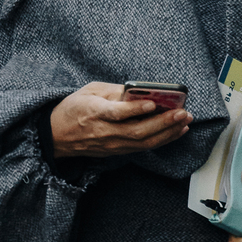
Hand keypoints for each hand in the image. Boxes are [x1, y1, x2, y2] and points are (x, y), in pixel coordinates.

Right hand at [50, 81, 190, 157]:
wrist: (57, 135)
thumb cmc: (74, 108)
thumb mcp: (90, 90)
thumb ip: (114, 90)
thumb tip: (140, 90)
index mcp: (93, 112)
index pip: (115, 113)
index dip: (134, 110)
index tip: (152, 103)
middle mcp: (104, 132)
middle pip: (137, 131)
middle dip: (163, 123)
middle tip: (182, 112)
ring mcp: (111, 145)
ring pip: (144, 143)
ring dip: (167, 133)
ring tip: (185, 121)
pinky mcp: (117, 151)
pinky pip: (143, 147)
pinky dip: (162, 139)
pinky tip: (177, 131)